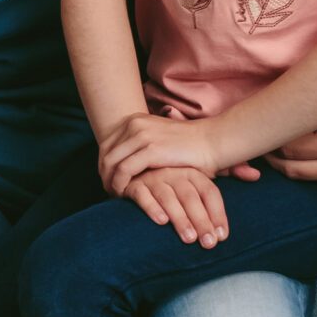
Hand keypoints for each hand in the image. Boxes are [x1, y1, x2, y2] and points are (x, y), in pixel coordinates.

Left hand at [97, 110, 215, 196]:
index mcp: (134, 120)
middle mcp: (135, 124)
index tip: (109, 181)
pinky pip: (123, 170)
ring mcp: (142, 135)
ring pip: (111, 163)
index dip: (104, 165)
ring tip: (116, 196)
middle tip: (109, 192)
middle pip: (105, 154)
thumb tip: (122, 159)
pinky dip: (120, 185)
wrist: (212, 142)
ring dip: (110, 182)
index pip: (107, 145)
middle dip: (105, 175)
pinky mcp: (150, 149)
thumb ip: (139, 145)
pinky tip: (125, 195)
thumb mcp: (158, 139)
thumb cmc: (188, 146)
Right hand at [125, 165, 230, 244]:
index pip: (209, 192)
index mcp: (192, 171)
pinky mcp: (132, 184)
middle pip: (191, 197)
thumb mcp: (198, 172)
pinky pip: (142, 195)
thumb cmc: (172, 176)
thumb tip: (256, 174)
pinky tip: (160, 221)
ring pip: (168, 197)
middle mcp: (174, 172)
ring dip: (180, 218)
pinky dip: (152, 207)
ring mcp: (153, 177)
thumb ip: (228, 172)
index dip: (217, 214)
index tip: (222, 236)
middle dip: (201, 221)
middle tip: (208, 243)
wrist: (134, 164)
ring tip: (188, 238)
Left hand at [267, 83, 316, 190]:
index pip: (289, 149)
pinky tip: (308, 149)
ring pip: (309, 177)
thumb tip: (272, 112)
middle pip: (293, 169)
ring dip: (293, 163)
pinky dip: (315, 166)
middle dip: (274, 156)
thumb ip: (308, 109)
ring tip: (279, 142)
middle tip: (261, 139)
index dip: (270, 139)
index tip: (259, 128)